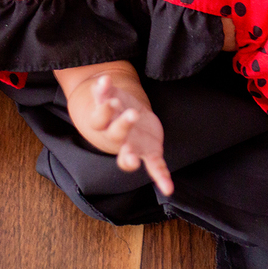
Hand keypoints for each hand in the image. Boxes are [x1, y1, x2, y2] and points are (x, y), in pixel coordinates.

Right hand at [87, 75, 172, 195]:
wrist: (131, 118)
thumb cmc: (118, 108)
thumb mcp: (111, 96)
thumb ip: (105, 91)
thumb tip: (102, 80)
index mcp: (105, 123)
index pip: (98, 120)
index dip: (104, 110)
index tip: (111, 100)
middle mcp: (117, 138)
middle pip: (115, 135)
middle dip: (123, 125)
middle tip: (131, 113)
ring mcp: (133, 147)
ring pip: (128, 155)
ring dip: (129, 158)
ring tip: (131, 160)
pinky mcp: (149, 153)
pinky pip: (154, 167)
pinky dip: (161, 177)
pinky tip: (168, 189)